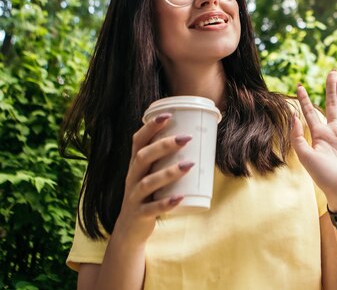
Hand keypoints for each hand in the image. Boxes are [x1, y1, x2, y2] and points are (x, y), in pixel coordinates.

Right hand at [113, 114, 192, 245]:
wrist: (130, 229)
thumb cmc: (148, 195)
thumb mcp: (152, 175)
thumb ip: (166, 160)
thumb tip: (199, 143)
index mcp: (136, 166)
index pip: (138, 141)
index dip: (150, 127)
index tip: (168, 115)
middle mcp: (132, 178)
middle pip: (143, 157)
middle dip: (164, 145)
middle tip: (186, 138)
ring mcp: (134, 197)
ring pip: (148, 182)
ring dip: (169, 172)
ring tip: (189, 165)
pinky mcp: (139, 214)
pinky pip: (152, 208)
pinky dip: (166, 203)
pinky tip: (180, 198)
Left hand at [291, 70, 336, 211]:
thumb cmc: (324, 177)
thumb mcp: (306, 157)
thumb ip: (298, 137)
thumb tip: (293, 116)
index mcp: (319, 135)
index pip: (310, 112)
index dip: (304, 99)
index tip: (299, 85)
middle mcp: (334, 132)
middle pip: (332, 104)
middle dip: (330, 88)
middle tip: (331, 71)